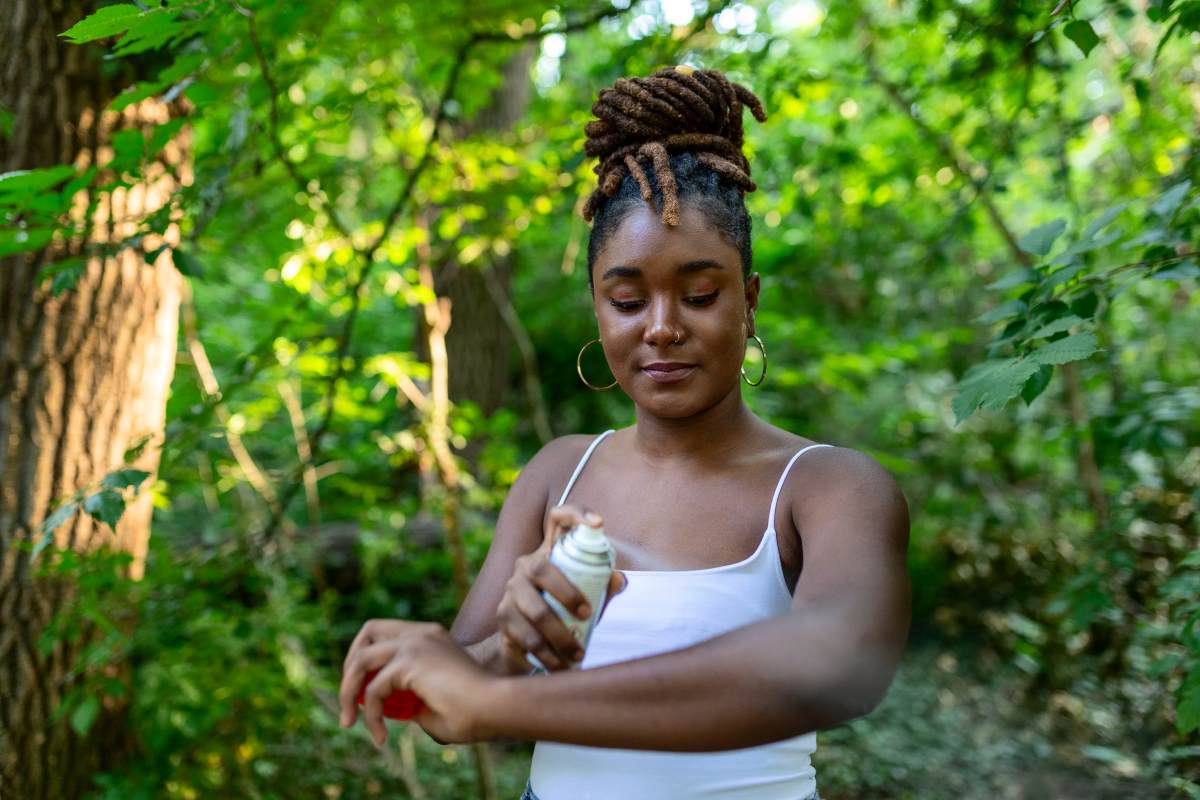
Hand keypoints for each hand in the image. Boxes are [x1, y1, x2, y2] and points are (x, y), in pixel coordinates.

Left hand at [339, 620, 495, 745]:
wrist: (496, 708)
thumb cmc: (474, 713)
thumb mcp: (433, 702)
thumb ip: (410, 698)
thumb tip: (386, 707)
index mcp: (431, 637)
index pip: (387, 634)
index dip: (369, 659)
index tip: (365, 691)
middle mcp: (422, 633)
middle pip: (368, 631)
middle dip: (351, 665)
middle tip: (350, 701)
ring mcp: (416, 643)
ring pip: (361, 660)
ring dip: (348, 691)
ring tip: (349, 722)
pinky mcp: (411, 661)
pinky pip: (374, 690)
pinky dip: (370, 715)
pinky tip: (381, 736)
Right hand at [495, 505, 626, 673]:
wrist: (522, 646)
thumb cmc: (563, 613)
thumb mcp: (585, 598)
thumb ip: (601, 588)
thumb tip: (619, 580)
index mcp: (549, 552)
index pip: (558, 518)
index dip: (577, 513)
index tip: (599, 523)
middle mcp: (526, 566)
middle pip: (542, 568)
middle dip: (567, 593)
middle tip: (587, 614)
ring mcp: (511, 591)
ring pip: (535, 610)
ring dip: (560, 635)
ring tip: (579, 654)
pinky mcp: (503, 618)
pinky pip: (525, 636)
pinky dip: (547, 654)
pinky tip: (561, 666)